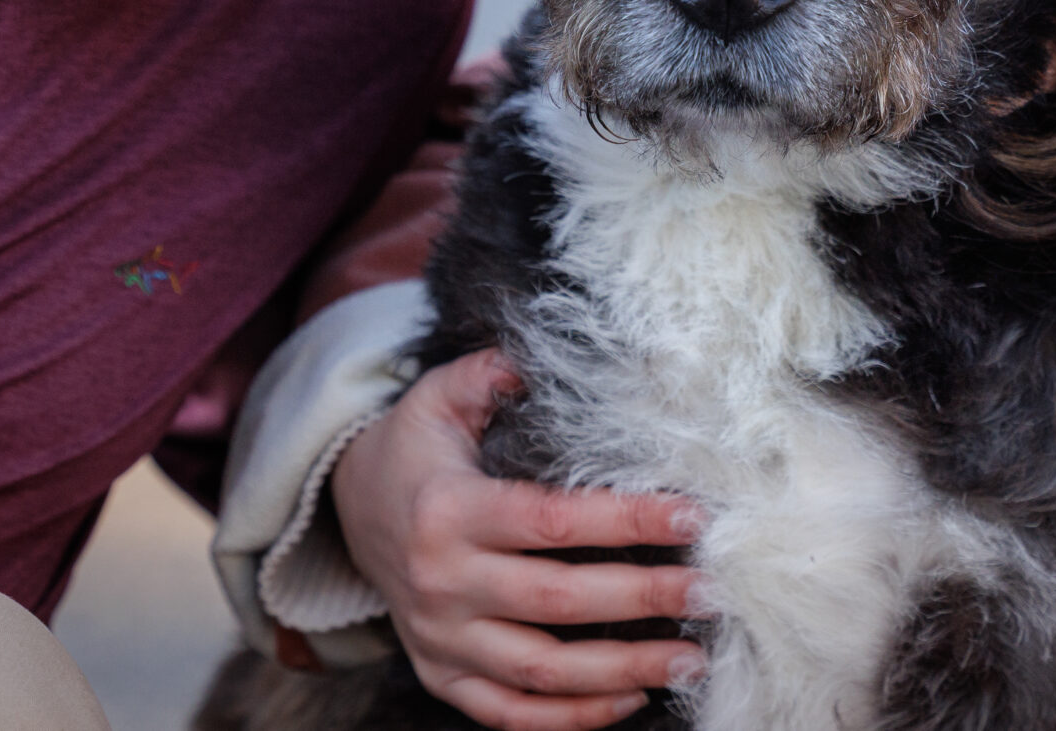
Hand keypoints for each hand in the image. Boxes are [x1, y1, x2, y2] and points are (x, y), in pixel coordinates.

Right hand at [330, 349, 707, 730]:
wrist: (346, 512)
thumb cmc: (414, 451)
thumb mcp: (436, 398)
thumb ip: (485, 374)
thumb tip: (533, 360)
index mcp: (448, 511)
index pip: (551, 521)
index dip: (625, 520)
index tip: (692, 518)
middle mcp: (442, 583)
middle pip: (556, 600)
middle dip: (642, 598)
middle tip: (710, 592)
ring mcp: (440, 639)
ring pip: (541, 671)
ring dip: (622, 671)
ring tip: (691, 659)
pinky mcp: (442, 675)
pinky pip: (511, 712)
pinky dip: (573, 716)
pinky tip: (633, 697)